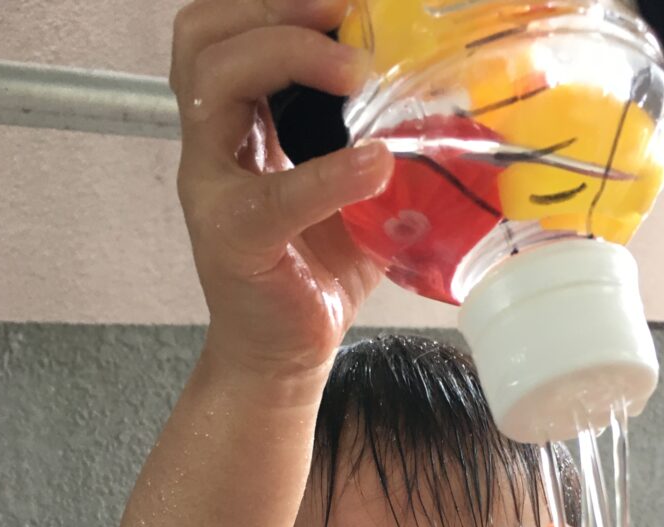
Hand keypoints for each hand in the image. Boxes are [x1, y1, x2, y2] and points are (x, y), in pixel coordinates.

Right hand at [170, 0, 393, 383]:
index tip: (346, 3)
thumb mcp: (359, 196)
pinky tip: (375, 166)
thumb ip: (387, 148)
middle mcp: (214, 146)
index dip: (273, 2)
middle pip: (202, 37)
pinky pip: (274, 191)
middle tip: (345, 15)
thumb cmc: (314, 274)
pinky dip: (330, 173)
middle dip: (274, 10)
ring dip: (284, 56)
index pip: (226, 31)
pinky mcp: (232, 238)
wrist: (284, 354)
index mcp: (239, 125)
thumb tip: (461, 115)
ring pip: (211, 83)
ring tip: (352, 73)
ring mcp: (214, 189)